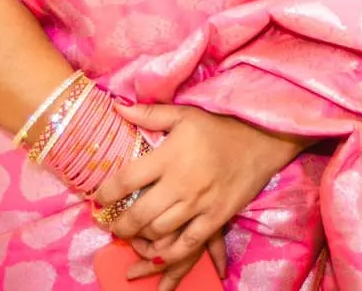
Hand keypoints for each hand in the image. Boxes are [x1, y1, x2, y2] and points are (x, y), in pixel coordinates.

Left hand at [92, 103, 305, 289]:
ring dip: (140, 238)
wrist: (263, 139)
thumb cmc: (220, 126)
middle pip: (138, 214)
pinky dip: (167, 253)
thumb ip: (149, 114)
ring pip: (159, 232)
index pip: (126, 180)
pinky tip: (156, 252)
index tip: (98, 198)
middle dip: (119, 225)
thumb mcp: (185, 114)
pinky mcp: (216, 217)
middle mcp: (181, 183)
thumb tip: (117, 109)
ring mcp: (199, 203)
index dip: (106, 194)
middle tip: (111, 225)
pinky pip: (187, 243)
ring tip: (132, 236)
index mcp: (169, 156)